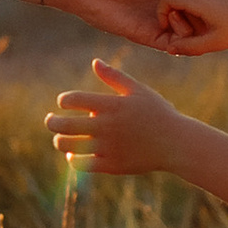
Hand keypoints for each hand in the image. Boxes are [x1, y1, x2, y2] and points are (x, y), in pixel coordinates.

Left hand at [44, 0, 210, 40]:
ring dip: (195, 34)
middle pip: (190, 17)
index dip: (210, 1)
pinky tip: (192, 42)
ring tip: (212, 33)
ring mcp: (151, 19)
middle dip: (207, 22)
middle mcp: (161, 3)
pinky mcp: (139, 33)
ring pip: (181, 32)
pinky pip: (164, 43)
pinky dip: (179, 45)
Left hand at [48, 58, 186, 178]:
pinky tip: (73, 155)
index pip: (73, 99)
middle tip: (51, 121)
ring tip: (60, 138)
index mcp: (111, 105)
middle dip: (52, 122)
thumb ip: (115, 77)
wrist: (176, 144)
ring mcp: (107, 147)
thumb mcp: (138, 90)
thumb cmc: (158, 114)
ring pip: (68, 145)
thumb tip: (95, 62)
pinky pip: (81, 164)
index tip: (63, 103)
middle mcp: (106, 126)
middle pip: (63, 124)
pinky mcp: (111, 165)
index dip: (64, 100)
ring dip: (59, 141)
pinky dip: (73, 160)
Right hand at [146, 0, 227, 56]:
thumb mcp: (214, 43)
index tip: (167, 29)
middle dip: (175, 15)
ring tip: (200, 31)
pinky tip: (210, 25)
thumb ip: (189, 47)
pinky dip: (197, 10)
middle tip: (185, 33)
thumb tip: (168, 49)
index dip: (163, 13)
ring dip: (187, 13)